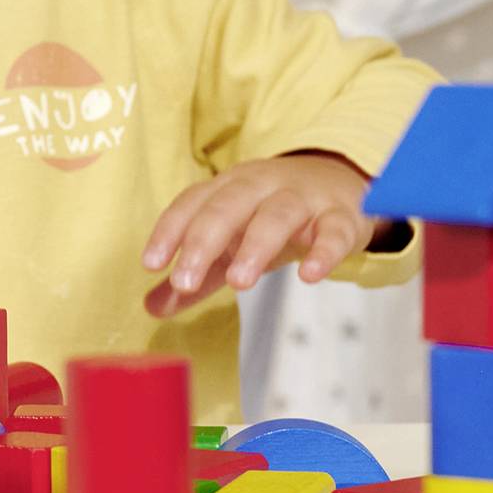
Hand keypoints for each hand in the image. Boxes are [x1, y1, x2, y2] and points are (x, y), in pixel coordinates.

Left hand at [140, 152, 378, 319]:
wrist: (340, 183)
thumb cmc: (274, 216)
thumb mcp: (232, 243)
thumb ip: (198, 276)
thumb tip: (152, 308)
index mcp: (229, 188)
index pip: (194, 202)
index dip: (170, 230)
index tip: (151, 263)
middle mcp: (262, 186)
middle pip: (229, 205)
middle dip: (203, 240)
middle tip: (184, 281)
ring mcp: (304, 199)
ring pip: (277, 215)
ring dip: (256, 245)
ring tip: (239, 282)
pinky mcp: (341, 218)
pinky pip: (333, 232)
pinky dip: (323, 252)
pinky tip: (309, 275)